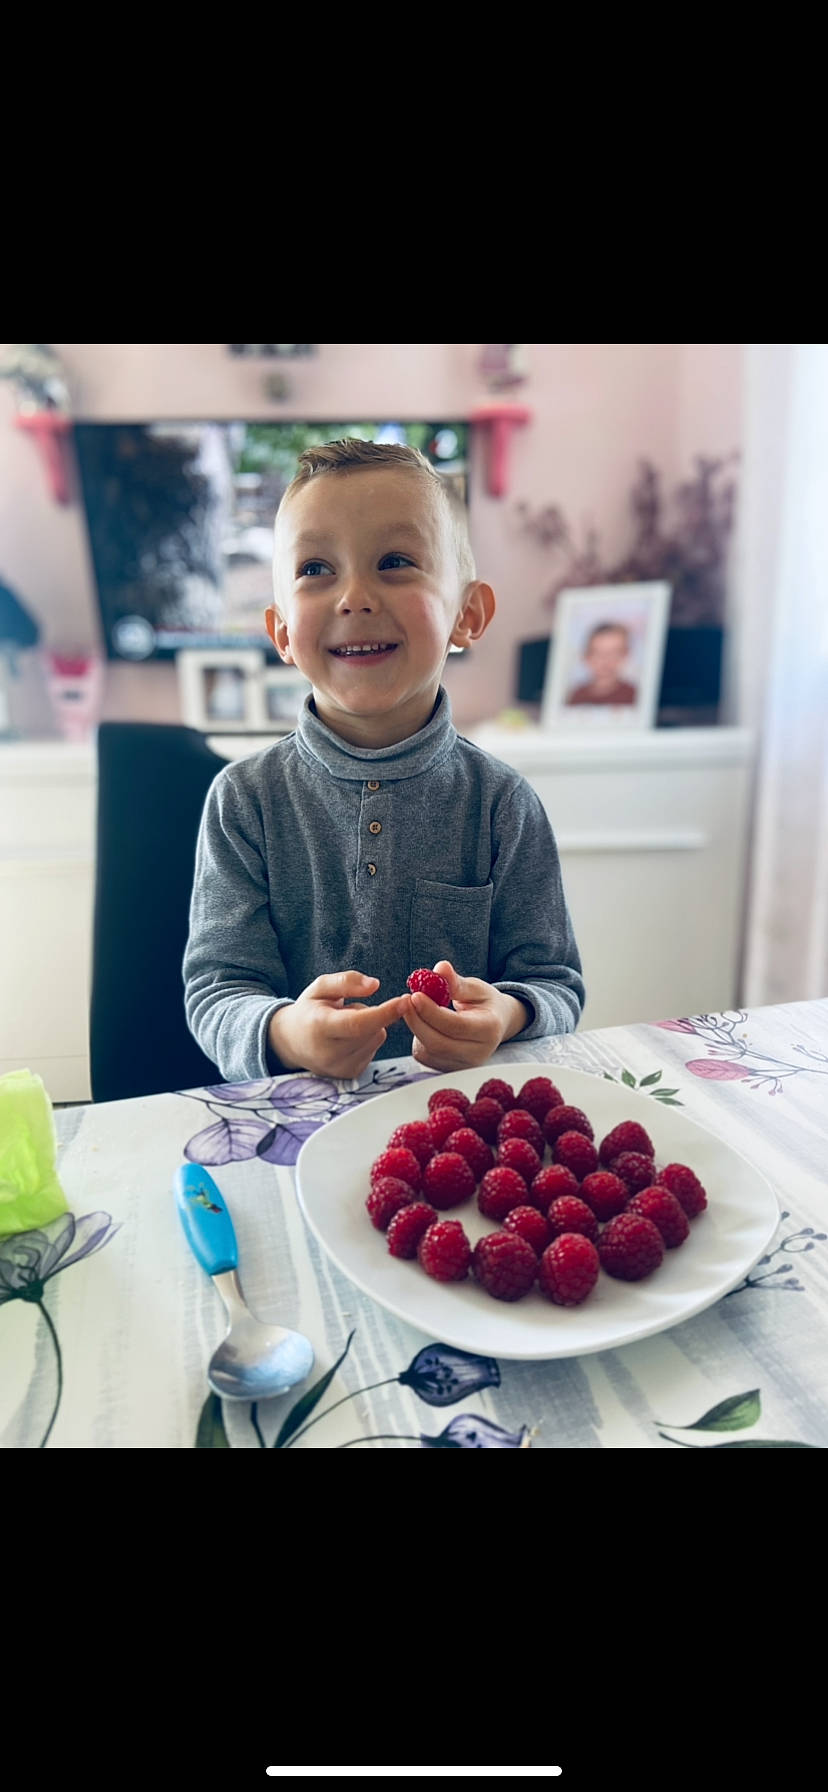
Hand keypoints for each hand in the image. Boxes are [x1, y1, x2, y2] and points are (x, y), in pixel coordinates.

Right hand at [268, 972, 407, 1078]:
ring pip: (377, 1038)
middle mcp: (329, 1053)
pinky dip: (367, 1039)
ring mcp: (340, 1067)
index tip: (405, 1001)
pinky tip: (347, 1038)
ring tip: (344, 1025)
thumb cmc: (308, 1010)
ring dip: (370, 1026)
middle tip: (347, 1009)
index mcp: (319, 1027)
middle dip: (371, 1012)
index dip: (384, 1012)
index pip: (357, 1023)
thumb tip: (375, 985)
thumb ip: (346, 981)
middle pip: (372, 1028)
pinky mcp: (350, 1074)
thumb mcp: (320, 987)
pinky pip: (374, 1049)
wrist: (291, 1042)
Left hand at [399, 959, 529, 1070]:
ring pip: (429, 1051)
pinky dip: (418, 1038)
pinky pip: (425, 1057)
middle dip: (417, 1021)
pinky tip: (420, 1023)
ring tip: (412, 1008)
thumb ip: (456, 982)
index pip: (456, 1025)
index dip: (432, 1012)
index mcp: (489, 1029)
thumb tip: (440, 968)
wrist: (495, 1025)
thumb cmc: (484, 1003)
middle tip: (404, 1001)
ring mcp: (464, 1065)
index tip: (415, 995)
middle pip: (439, 1043)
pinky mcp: (450, 1070)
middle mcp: (479, 1053)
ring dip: (415, 1028)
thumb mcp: (475, 988)